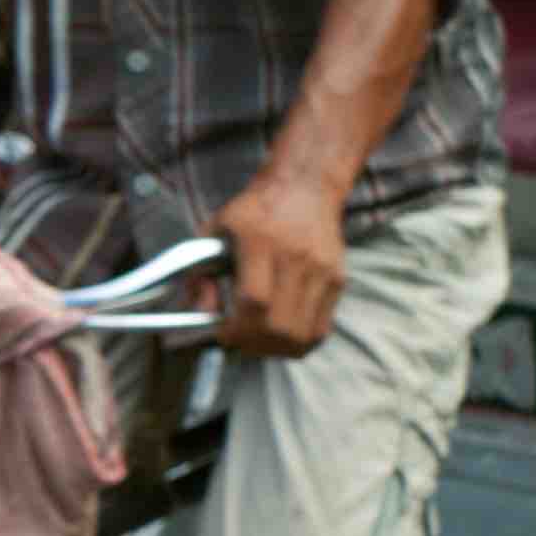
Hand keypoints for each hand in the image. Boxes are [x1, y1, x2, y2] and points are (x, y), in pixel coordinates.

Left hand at [209, 167, 351, 357]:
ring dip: (275, 348)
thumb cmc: (255, 211)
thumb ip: (198, 271)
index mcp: (261, 241)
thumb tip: (200, 312)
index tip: (222, 333)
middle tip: (238, 340)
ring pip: (301, 334)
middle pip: (279, 325)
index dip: (236, 328)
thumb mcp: (216, 230)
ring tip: (258, 340)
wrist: (306, 186)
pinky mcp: (337, 279)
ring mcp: (322, 270)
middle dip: (253, 344)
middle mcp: (296, 256)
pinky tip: (280, 334)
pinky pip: (320, 330)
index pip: (254, 301)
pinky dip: (298, 342)